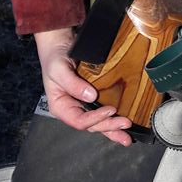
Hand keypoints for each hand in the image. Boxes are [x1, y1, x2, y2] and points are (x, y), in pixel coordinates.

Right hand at [34, 28, 132, 145]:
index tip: (110, 110)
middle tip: (125, 124)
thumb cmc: (55, 57)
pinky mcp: (91, 99)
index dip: (95, 118)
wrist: (59, 44)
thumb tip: (91, 96)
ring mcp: (82, 105)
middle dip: (109, 127)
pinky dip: (112, 120)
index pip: (79, 120)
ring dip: (113, 129)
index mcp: (61, 107)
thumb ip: (72, 84)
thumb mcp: (59, 69)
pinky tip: (123, 125)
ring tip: (127, 136)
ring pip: (98, 123)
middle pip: (91, 125)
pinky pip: (102, 113)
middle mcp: (72, 109)